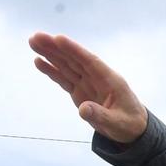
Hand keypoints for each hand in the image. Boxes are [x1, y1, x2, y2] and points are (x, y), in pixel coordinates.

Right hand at [29, 33, 147, 143]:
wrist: (131, 129)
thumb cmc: (128, 124)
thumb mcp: (117, 123)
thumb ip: (100, 115)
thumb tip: (82, 110)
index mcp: (109, 79)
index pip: (89, 61)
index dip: (74, 50)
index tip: (58, 38)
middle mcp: (96, 77)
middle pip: (73, 60)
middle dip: (55, 48)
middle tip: (36, 37)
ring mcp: (86, 83)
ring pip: (66, 66)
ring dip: (50, 54)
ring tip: (33, 42)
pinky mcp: (79, 92)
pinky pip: (64, 79)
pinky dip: (52, 70)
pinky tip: (39, 61)